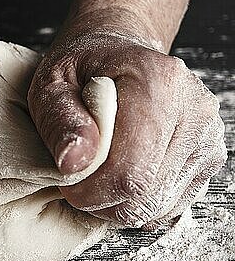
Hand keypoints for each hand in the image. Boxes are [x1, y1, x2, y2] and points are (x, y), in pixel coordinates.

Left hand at [28, 28, 226, 227]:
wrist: (118, 56)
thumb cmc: (83, 68)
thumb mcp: (52, 84)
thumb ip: (58, 121)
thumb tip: (74, 162)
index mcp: (156, 82)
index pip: (129, 171)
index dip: (92, 192)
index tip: (68, 182)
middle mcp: (193, 109)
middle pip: (148, 193)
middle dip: (104, 201)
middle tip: (78, 180)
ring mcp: (207, 134)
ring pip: (162, 205)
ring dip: (121, 204)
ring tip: (98, 174)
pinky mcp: (208, 155)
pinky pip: (173, 203)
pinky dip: (141, 201)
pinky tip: (122, 176)